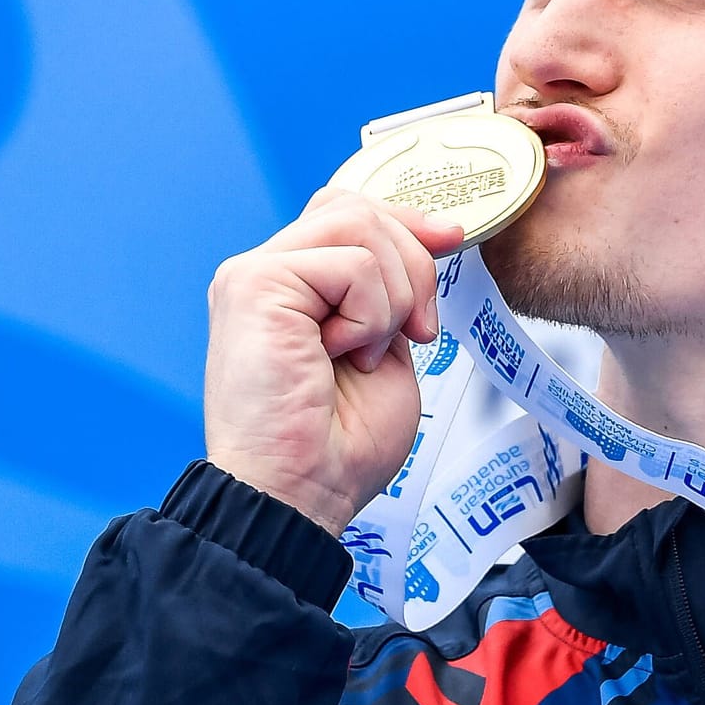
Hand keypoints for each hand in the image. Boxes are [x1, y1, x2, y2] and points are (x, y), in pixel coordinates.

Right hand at [204, 189, 462, 534]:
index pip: (348, 213)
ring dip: (393, 295)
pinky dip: (371, 315)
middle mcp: (265, 274)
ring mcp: (252, 275)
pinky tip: (343, 355)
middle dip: (413, 261)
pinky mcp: (252, 285)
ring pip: (358, 225)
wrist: (300, 495)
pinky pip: (351, 264)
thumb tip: (431, 236)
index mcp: (291, 289)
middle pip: (356, 208)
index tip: (451, 240)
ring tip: (369, 351)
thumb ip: (391, 293)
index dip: (406, 220)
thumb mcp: (385, 350)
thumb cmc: (337, 449)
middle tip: (418, 332)